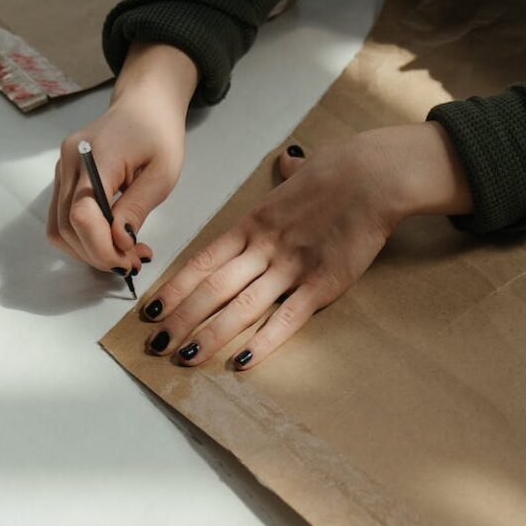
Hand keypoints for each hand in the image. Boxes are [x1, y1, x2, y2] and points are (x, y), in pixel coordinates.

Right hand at [46, 42, 197, 275]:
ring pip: (59, 228)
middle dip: (98, 255)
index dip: (101, 247)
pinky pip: (63, 219)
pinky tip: (113, 240)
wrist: (144, 105)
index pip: (82, 214)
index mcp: (95, 156)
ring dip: (90, 251)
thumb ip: (137, 208)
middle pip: (66, 226)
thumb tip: (119, 242)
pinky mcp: (65, 178)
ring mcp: (62, 170)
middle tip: (133, 263)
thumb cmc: (159, 134)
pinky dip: (85, 238)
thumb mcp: (162, 174)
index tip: (129, 262)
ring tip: (127, 253)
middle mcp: (69, 162)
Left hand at [141, 122, 472, 369]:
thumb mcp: (299, 173)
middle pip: (212, 288)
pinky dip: (263, 342)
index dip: (174, 287)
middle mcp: (264, 248)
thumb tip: (289, 163)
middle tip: (156, 344)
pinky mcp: (322, 285)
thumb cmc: (338, 172)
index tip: (151, 309)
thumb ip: (287, 178)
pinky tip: (242, 362)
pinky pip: (286, 319)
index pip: (203, 260)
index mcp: (253, 224)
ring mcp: (291, 268)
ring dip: (210, 334)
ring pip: (241, 306)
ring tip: (184, 357)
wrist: (373, 176)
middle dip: (180, 318)